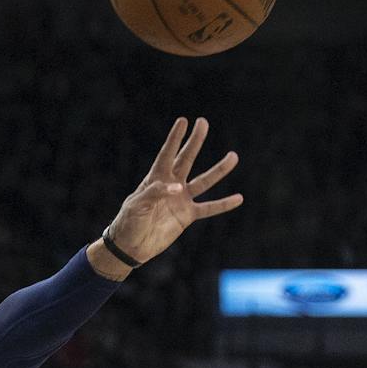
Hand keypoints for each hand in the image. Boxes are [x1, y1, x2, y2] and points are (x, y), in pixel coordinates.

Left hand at [101, 116, 241, 266]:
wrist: (130, 246)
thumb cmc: (128, 222)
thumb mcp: (137, 205)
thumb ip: (155, 193)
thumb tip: (177, 187)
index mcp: (155, 179)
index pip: (167, 154)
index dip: (175, 138)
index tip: (183, 121)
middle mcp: (171, 185)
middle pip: (186, 159)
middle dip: (195, 141)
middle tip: (203, 122)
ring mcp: (181, 200)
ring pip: (203, 181)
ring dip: (219, 170)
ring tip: (233, 156)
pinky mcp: (187, 216)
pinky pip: (208, 208)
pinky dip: (223, 204)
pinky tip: (238, 198)